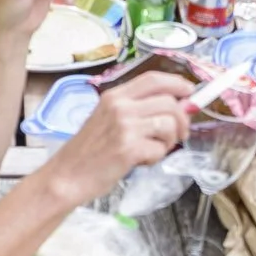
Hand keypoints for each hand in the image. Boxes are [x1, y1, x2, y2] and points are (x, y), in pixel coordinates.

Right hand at [52, 73, 190, 203]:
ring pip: (169, 124)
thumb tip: (176, 107)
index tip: (189, 92)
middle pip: (169, 102)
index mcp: (114, 96)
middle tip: (180, 134)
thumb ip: (136, 110)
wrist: (66, 176)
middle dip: (182, 119)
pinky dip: (156, 157)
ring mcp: (124, 127)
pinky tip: (141, 161)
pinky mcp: (129, 148)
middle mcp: (120, 107)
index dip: (177, 83)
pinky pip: (160, 148)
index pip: (153, 79)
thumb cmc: (88, 151)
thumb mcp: (106, 119)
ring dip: (169, 140)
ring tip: (154, 150)